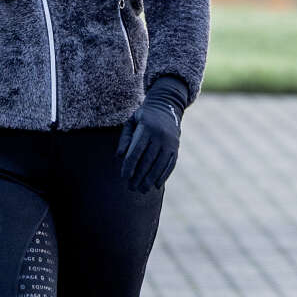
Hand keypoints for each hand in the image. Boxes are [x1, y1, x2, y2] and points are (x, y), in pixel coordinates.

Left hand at [116, 76, 187, 191]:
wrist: (166, 107)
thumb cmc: (143, 117)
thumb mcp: (131, 122)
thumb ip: (125, 138)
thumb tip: (120, 157)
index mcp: (146, 128)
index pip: (136, 151)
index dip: (130, 165)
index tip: (124, 177)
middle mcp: (160, 135)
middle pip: (148, 160)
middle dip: (139, 176)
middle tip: (131, 188)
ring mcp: (170, 142)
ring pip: (160, 164)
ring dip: (151, 179)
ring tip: (142, 189)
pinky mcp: (176, 148)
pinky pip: (170, 164)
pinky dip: (163, 176)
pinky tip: (156, 185)